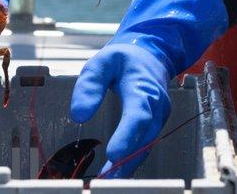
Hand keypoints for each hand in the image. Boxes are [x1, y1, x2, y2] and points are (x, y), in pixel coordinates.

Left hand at [70, 0, 228, 177]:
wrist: (150, 56)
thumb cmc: (124, 60)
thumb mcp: (101, 62)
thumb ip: (89, 85)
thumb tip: (79, 115)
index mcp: (143, 87)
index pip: (138, 114)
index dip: (128, 135)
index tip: (113, 154)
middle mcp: (156, 106)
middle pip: (145, 137)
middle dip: (127, 160)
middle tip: (105, 179)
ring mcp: (158, 118)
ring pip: (145, 146)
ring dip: (128, 165)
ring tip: (105, 182)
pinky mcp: (153, 126)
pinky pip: (143, 147)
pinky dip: (130, 161)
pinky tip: (114, 173)